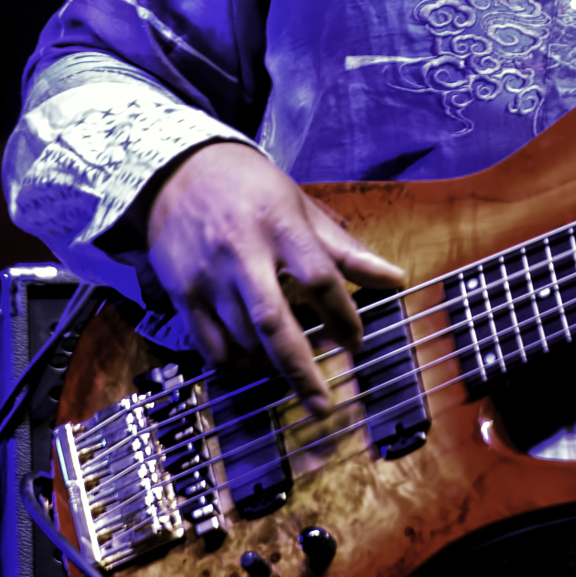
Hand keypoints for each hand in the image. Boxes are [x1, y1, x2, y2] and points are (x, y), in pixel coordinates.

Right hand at [145, 142, 406, 410]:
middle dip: (300, 367)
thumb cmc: (253, 190)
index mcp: (279, 225)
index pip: (319, 277)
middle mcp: (241, 252)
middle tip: (323, 404)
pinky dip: (233, 361)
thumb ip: (346, 250)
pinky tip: (252, 362)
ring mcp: (207, 276)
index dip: (342, 314)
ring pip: (241, 337)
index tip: (356, 340)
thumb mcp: (302, 208)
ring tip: (293, 372)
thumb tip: (395, 280)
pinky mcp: (180, 292)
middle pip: (272, 321)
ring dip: (270, 363)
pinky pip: (208, 344)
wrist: (180, 172)